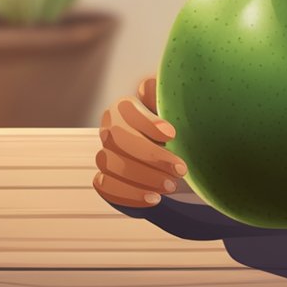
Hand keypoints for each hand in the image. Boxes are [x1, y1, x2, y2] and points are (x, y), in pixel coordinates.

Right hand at [92, 76, 188, 207]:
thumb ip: (169, 97)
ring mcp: (105, 154)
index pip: (127, 110)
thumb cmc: (178, 124)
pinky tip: (154, 198)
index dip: (147, 123)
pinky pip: (106, 187)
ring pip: (110, 164)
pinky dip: (129, 195)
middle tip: (181, 169)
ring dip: (142, 177)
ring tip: (172, 185)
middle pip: (118, 139)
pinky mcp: (106, 177)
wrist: (175, 152)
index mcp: (126, 107)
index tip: (172, 135)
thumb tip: (151, 87)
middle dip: (151, 156)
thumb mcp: (179, 107)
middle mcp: (110, 128)